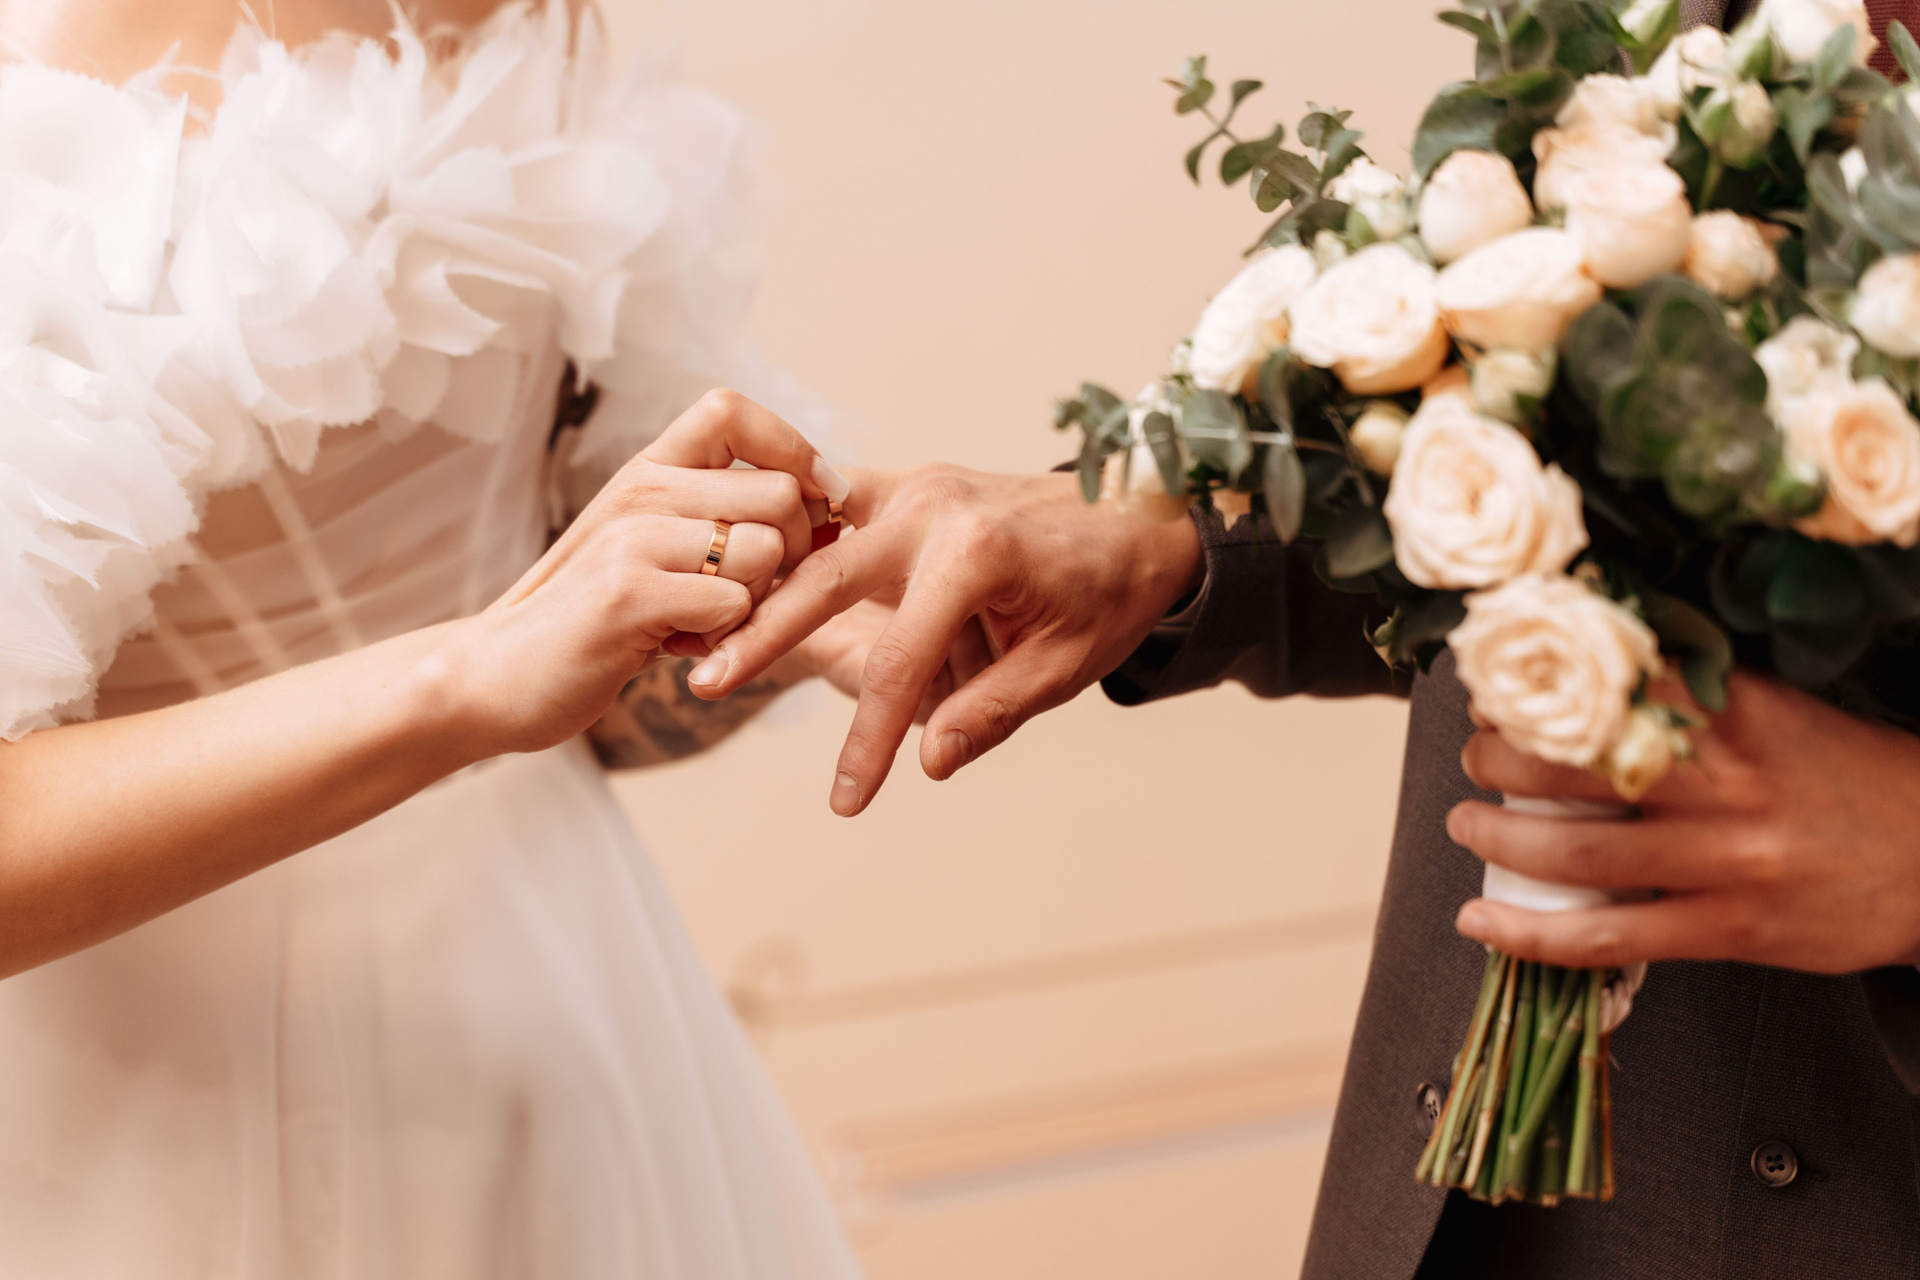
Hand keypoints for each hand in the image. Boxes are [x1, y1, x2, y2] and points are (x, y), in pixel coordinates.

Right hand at [454, 390, 845, 755]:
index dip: (794, 450)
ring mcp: (633, 539)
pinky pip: (733, 605)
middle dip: (797, 555)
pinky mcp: (629, 596)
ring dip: (758, 604)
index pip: (733, 410)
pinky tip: (681, 649)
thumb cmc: (592, 619)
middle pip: (781, 495)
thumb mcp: (648, 546)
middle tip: (752, 595)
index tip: (816, 502)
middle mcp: (641, 490)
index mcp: (647, 470)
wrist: (495, 676)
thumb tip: (824, 504)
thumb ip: (713, 515)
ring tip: (705, 624)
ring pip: (767, 553)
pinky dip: (727, 640)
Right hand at [687, 465, 1201, 814]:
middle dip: (762, 634)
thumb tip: (928, 761)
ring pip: (815, 536)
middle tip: (703, 684)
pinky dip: (791, 543)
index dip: (867, 742)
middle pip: (823, 579)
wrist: (1141, 511)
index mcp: (977, 556)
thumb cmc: (1109, 593)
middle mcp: (934, 509)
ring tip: (704, 633)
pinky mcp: (906, 485)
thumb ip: (991, 713)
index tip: (846, 803)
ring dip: (761, 582)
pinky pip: (831, 510)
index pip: (900, 666)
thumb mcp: (1065, 667)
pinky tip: (745, 580)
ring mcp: (915, 487)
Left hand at [1447, 671, 1919, 973]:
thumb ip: (1691, 695)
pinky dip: (1530, 934)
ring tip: (1465, 819)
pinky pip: (1608, 939)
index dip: (1536, 685)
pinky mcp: (1730, 931)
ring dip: (1498, 835)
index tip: (1493, 683)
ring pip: (1579, 854)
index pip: (1613, 686)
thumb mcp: (1778, 711)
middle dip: (1499, 756)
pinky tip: (1479, 919)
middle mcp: (1728, 785)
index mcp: (1738, 715)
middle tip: (1475, 750)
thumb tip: (1584, 673)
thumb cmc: (1845, 778)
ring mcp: (1727, 863)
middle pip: (1576, 767)